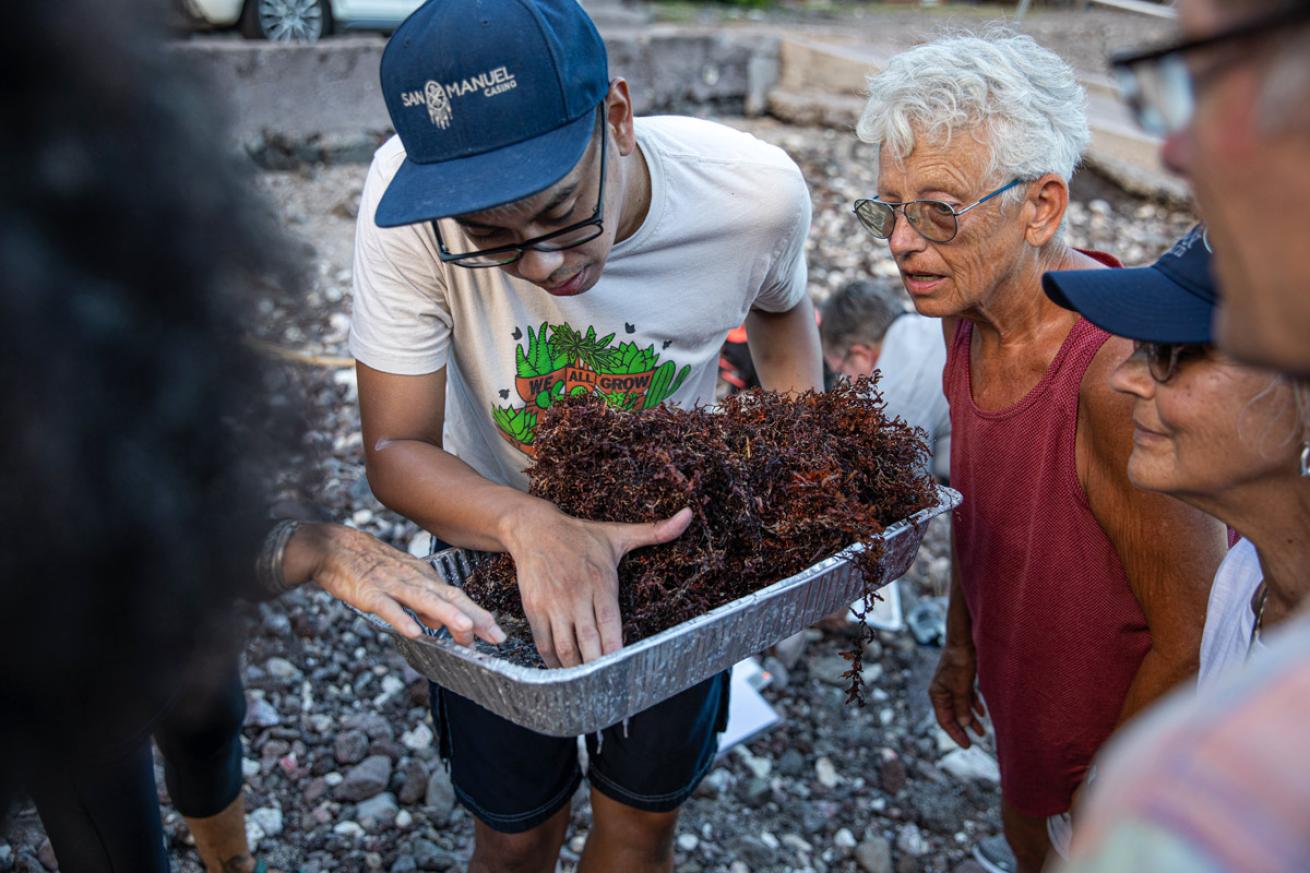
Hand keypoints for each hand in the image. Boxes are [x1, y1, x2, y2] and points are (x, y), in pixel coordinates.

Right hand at [286, 523, 505, 645]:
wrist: (334, 546)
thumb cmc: (370, 566)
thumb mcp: (402, 582)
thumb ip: (422, 604)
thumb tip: (441, 625)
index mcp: (423, 578)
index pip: (457, 597)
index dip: (478, 615)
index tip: (497, 633)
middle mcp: (413, 580)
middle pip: (449, 598)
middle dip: (474, 618)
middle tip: (496, 636)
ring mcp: (392, 585)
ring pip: (424, 600)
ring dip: (447, 615)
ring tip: (467, 630)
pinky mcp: (369, 592)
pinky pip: (388, 607)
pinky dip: (402, 619)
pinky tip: (415, 632)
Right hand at [505, 505, 692, 667]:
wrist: (534, 529)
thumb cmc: (580, 535)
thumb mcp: (618, 534)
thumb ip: (654, 531)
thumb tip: (688, 516)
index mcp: (601, 581)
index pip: (610, 624)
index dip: (615, 649)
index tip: (623, 668)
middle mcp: (577, 595)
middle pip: (588, 642)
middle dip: (597, 668)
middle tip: (608, 688)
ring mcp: (553, 603)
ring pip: (565, 647)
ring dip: (575, 670)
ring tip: (587, 685)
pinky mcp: (534, 608)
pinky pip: (543, 643)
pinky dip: (553, 661)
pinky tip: (564, 670)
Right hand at [928, 643, 985, 748]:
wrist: (962, 642)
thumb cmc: (959, 663)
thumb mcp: (961, 687)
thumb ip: (962, 706)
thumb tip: (964, 724)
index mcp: (937, 694)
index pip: (944, 720)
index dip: (955, 733)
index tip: (966, 745)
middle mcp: (942, 692)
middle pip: (952, 716)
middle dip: (963, 729)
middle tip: (972, 743)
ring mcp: (952, 687)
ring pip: (961, 708)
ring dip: (971, 720)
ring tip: (982, 732)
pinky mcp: (961, 681)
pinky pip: (967, 699)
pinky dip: (974, 706)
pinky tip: (982, 713)